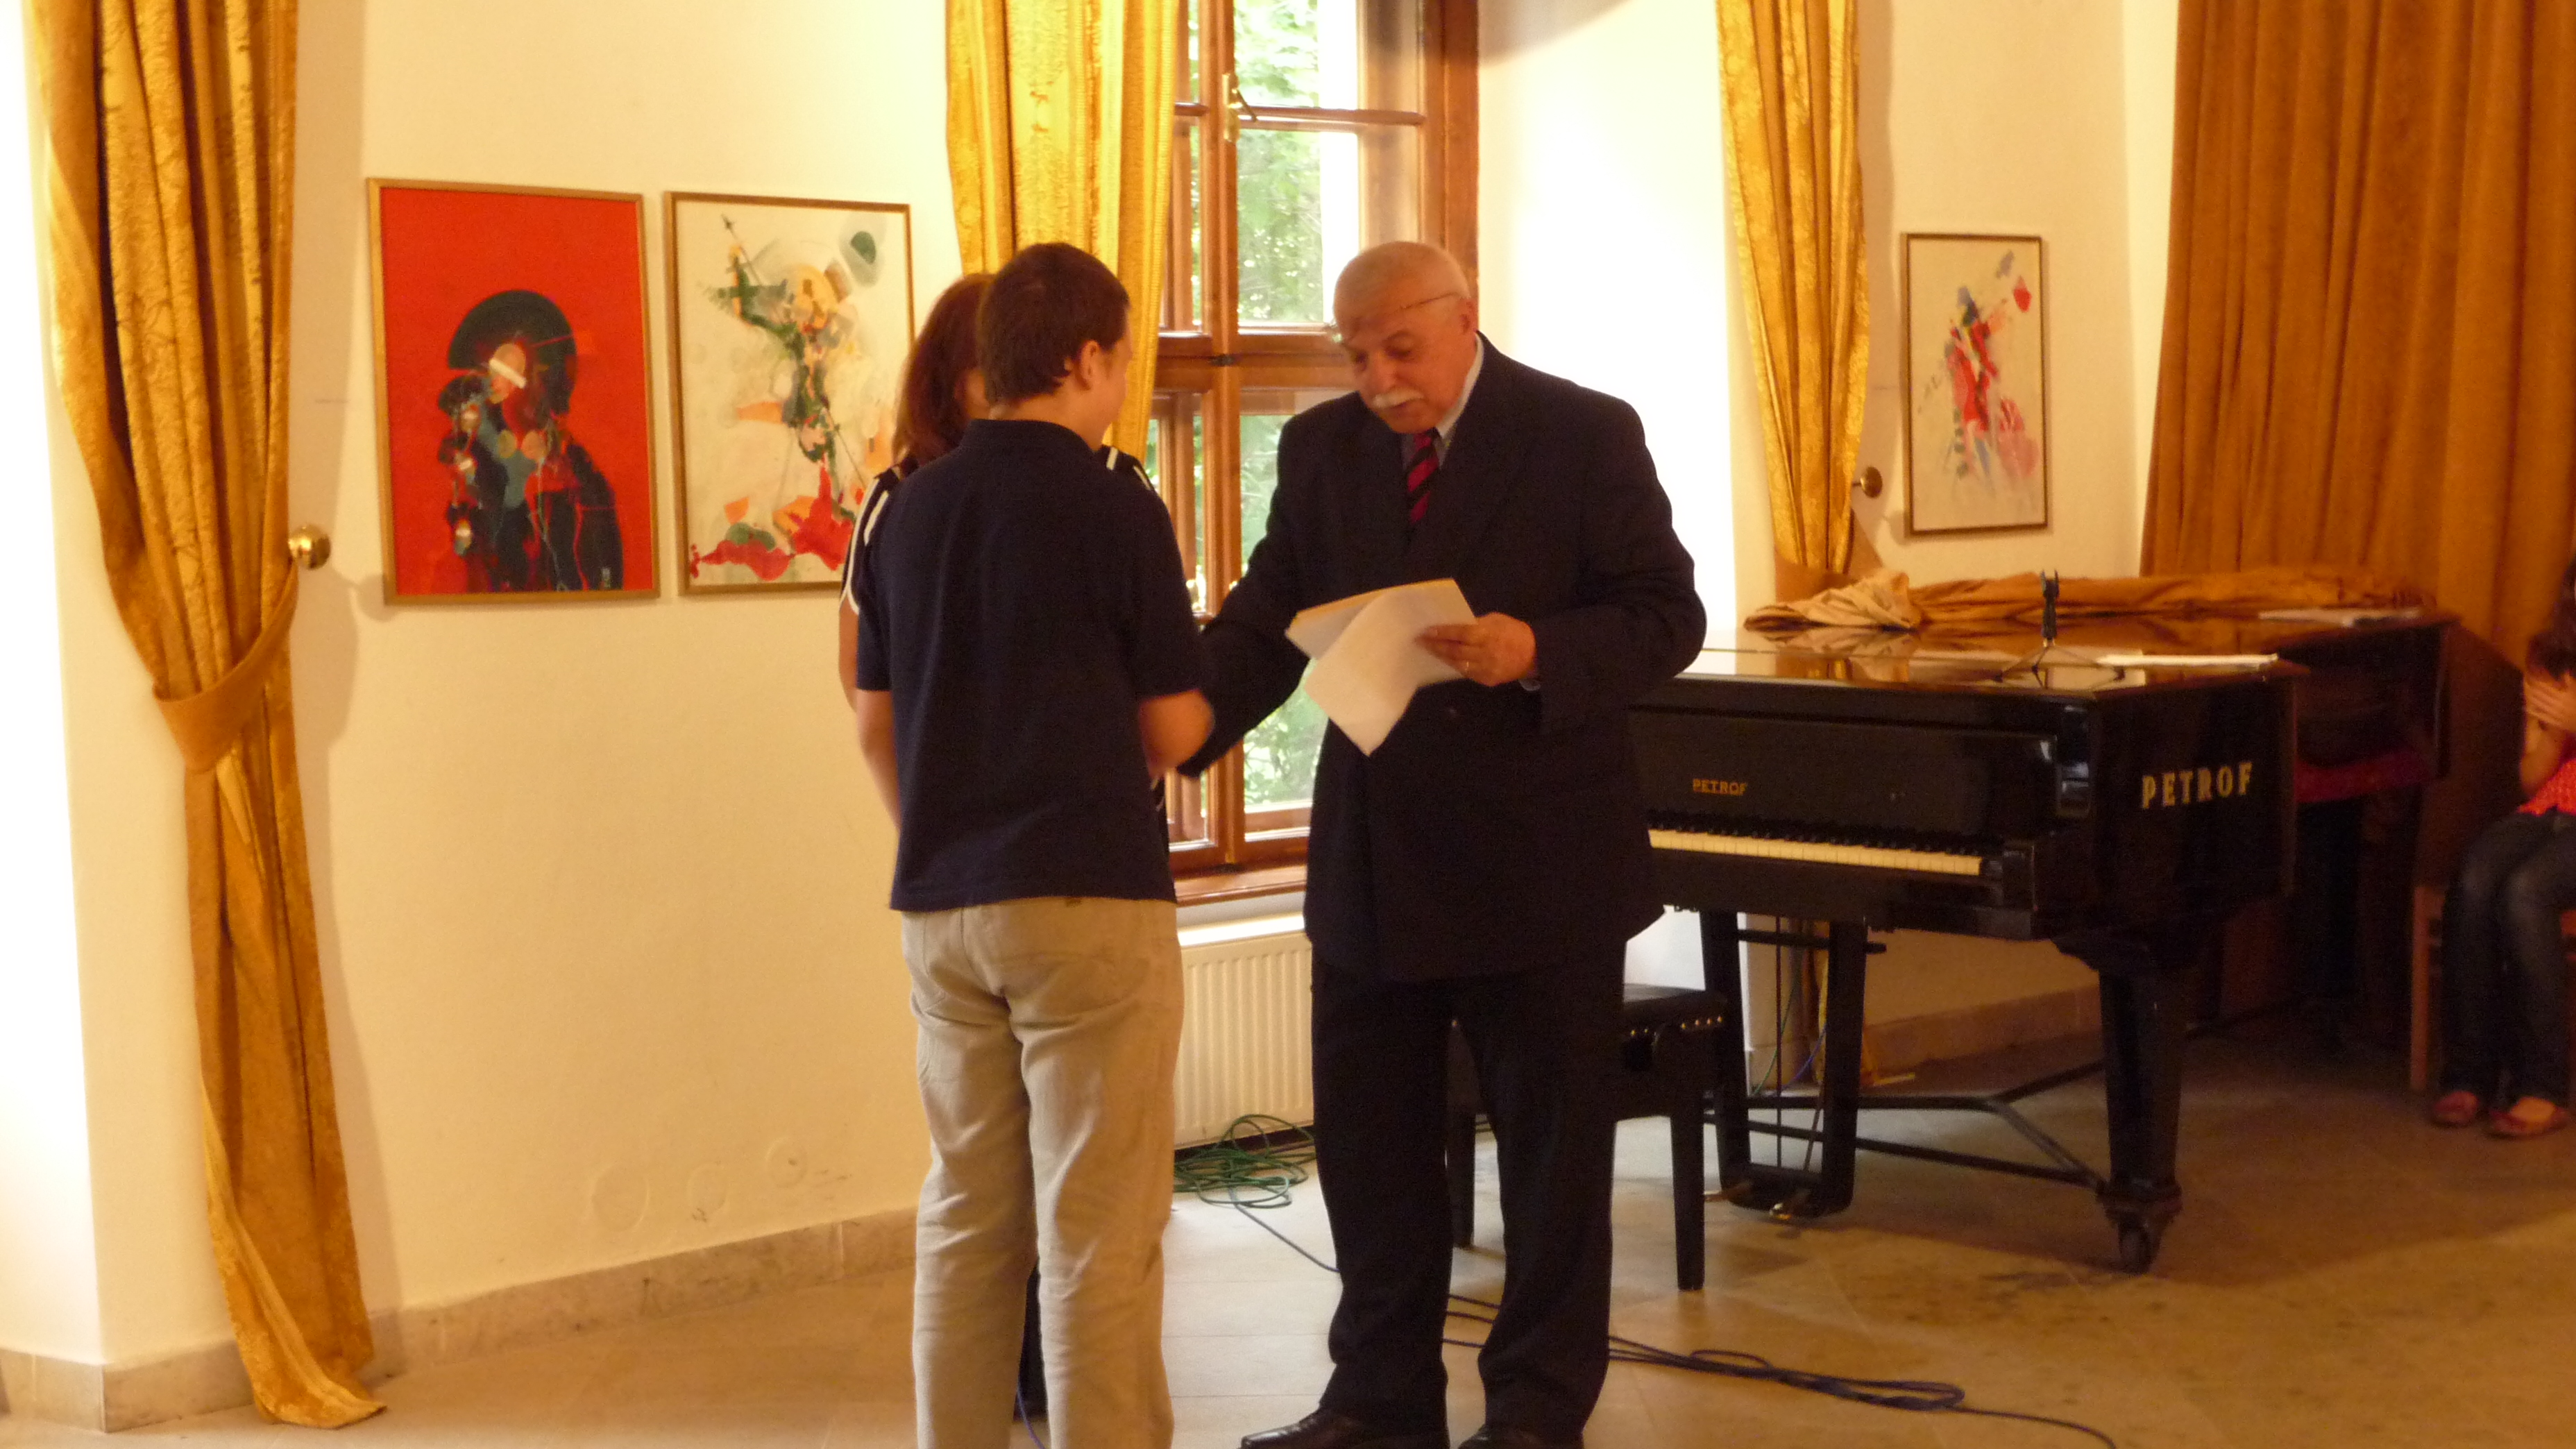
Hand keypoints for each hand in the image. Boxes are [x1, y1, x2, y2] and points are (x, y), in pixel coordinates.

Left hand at [1420, 612, 1536, 686]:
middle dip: (1436, 646)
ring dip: (1442, 657)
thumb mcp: (1495, 620)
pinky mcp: (1488, 680)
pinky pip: (1467, 673)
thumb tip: (1454, 625)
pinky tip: (1446, 660)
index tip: (1426, 631)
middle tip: (1421, 642)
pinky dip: (1455, 666)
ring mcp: (1487, 669)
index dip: (1443, 633)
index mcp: (1489, 635)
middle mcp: (1486, 653)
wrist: (1534, 653)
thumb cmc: (1513, 631)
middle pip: (1456, 651)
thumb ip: (1476, 624)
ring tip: (1429, 651)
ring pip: (1459, 664)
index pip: (1461, 634)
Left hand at [2528, 674, 2575, 733]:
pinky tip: (2527, 708)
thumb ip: (2571, 683)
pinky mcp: (2555, 722)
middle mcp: (2558, 705)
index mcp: (2564, 697)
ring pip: (2540, 706)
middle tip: (2526, 686)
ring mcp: (2556, 714)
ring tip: (2525, 695)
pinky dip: (2534, 712)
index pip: (2548, 689)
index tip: (2533, 680)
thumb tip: (2565, 672)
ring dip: (2532, 700)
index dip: (2540, 684)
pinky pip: (2542, 716)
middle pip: (2542, 697)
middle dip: (2534, 691)